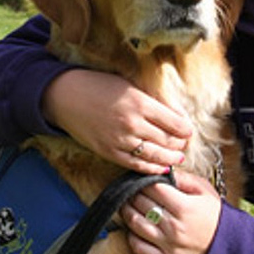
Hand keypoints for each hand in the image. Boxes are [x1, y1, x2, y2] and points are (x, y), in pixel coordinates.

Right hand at [42, 69, 191, 173]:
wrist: (66, 97)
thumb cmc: (98, 86)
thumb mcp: (130, 85)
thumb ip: (152, 101)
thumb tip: (177, 116)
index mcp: (140, 102)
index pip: (176, 123)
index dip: (186, 130)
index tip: (188, 131)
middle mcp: (132, 123)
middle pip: (168, 141)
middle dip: (180, 145)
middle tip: (184, 145)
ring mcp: (120, 140)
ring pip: (156, 156)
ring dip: (170, 158)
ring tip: (177, 157)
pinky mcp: (109, 152)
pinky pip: (137, 165)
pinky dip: (152, 168)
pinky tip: (160, 167)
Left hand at [121, 170, 221, 253]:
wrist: (227, 247)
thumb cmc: (214, 215)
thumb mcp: (204, 191)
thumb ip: (183, 178)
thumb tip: (163, 169)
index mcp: (183, 207)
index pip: (152, 188)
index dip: (144, 181)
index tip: (142, 179)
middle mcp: (173, 226)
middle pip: (141, 203)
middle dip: (134, 194)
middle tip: (132, 190)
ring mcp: (168, 245)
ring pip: (135, 224)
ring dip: (127, 212)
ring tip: (127, 205)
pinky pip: (138, 247)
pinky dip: (131, 236)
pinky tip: (133, 228)